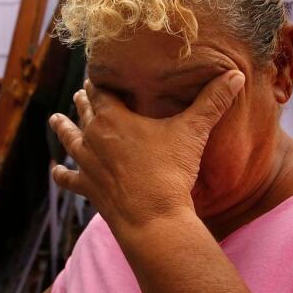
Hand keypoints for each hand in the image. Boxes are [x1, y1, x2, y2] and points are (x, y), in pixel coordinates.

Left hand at [48, 70, 245, 230]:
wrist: (152, 218)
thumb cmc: (171, 171)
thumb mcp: (193, 132)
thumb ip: (213, 101)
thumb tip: (237, 74)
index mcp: (112, 117)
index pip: (100, 90)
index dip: (99, 81)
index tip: (96, 74)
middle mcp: (93, 136)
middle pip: (85, 111)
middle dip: (84, 100)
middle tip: (81, 92)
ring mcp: (87, 163)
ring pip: (70, 139)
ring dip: (63, 128)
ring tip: (55, 119)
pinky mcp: (88, 188)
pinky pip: (68, 179)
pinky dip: (62, 174)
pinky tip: (56, 171)